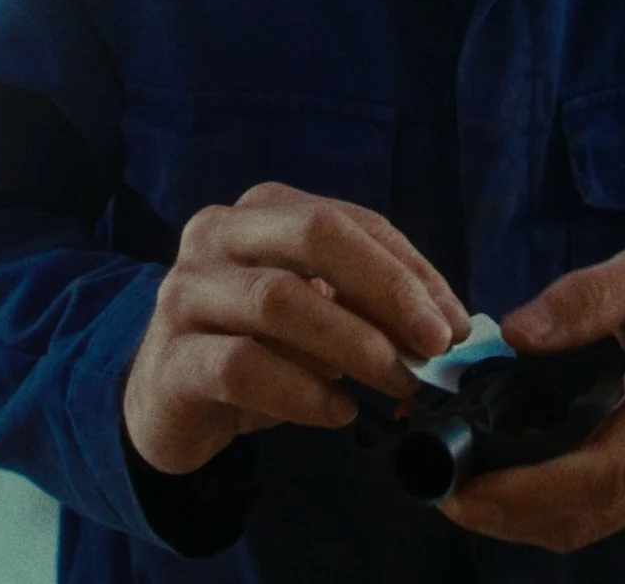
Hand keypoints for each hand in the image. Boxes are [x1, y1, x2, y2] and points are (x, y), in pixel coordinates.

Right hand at [123, 182, 471, 475]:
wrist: (168, 402)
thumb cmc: (257, 347)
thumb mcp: (318, 314)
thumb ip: (371, 306)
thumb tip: (452, 326)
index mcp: (261, 212)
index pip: (351, 222)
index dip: (412, 270)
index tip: (456, 324)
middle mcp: (216, 235)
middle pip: (313, 234)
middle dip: (387, 288)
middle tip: (434, 345)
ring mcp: (185, 293)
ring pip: (277, 299)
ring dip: (353, 344)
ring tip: (396, 383)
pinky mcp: (170, 359)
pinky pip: (243, 366)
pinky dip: (303, 392)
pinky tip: (339, 413)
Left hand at [438, 244, 624, 552]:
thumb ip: (585, 297)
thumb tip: (515, 334)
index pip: (605, 471)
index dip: (530, 490)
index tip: (466, 485)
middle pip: (588, 514)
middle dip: (506, 512)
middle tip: (440, 489)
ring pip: (587, 526)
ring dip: (518, 518)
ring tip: (457, 486)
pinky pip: (597, 518)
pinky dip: (544, 510)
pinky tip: (502, 482)